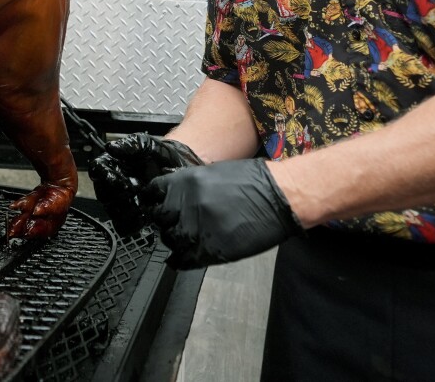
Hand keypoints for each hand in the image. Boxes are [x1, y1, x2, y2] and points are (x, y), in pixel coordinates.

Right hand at [90, 134, 202, 236]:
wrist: (180, 169)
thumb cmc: (160, 155)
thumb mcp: (147, 144)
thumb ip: (130, 144)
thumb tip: (110, 147)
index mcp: (112, 165)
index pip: (97, 170)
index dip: (105, 176)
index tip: (120, 180)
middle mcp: (113, 185)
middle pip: (103, 194)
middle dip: (118, 196)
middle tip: (135, 193)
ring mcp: (121, 202)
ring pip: (112, 211)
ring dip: (125, 211)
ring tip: (142, 207)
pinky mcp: (131, 217)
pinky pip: (123, 226)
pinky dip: (132, 224)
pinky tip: (144, 217)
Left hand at [141, 159, 303, 268]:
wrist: (280, 196)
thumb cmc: (253, 182)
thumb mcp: (214, 173)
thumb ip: (192, 186)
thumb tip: (177, 197)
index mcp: (186, 182)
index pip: (154, 192)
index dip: (155, 200)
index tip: (156, 205)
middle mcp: (187, 204)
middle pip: (160, 218)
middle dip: (165, 221)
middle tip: (172, 224)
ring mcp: (198, 228)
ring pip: (171, 240)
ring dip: (175, 241)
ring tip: (182, 241)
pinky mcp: (211, 249)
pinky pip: (185, 259)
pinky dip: (181, 260)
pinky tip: (182, 258)